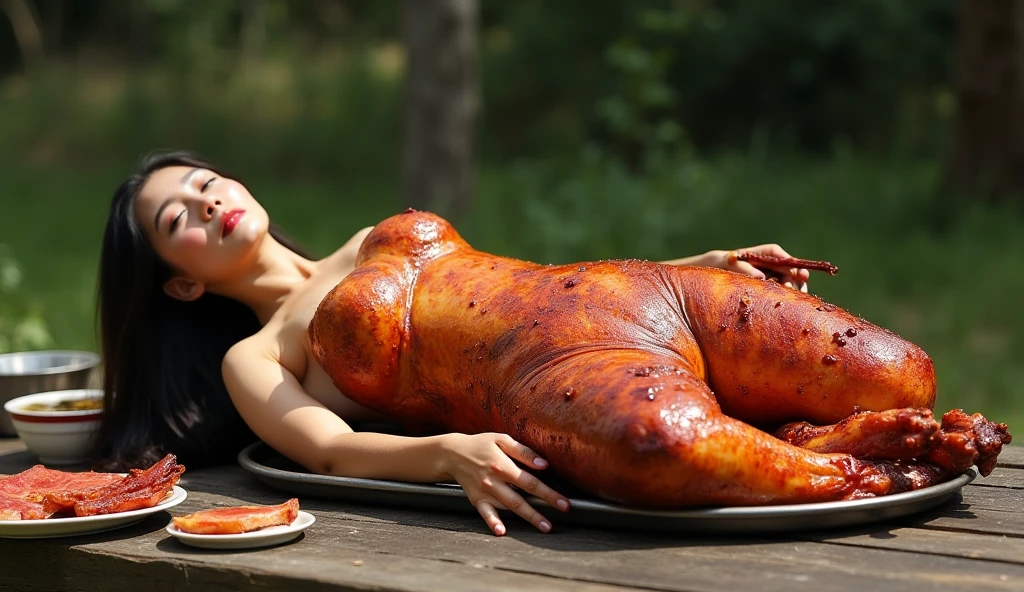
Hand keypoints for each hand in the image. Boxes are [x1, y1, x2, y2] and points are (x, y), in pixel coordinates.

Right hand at [440, 432, 569, 535]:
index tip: (564, 503)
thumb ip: (523, 452)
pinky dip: (493, 522)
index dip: (548, 494)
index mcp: (502, 465)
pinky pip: (485, 513)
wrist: (453, 453)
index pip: (530, 482)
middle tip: (555, 522)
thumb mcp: (501, 439)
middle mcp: (494, 480)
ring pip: (508, 507)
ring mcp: (484, 491)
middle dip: (539, 512)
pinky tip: (501, 531)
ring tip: (542, 527)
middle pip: (520, 499)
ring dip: (525, 518)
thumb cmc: (481, 444)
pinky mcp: (476, 499)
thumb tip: (544, 464)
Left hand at [698, 244, 809, 291]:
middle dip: (796, 276)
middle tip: (800, 284)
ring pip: (789, 280)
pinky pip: (782, 291)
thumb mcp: (730, 264)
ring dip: (796, 287)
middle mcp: (769, 264)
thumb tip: (761, 277)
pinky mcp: (770, 288)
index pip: (777, 254)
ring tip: (801, 295)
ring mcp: (771, 275)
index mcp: (761, 253)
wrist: (716, 273)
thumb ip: (744, 268)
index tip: (798, 271)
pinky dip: (788, 296)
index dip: (790, 262)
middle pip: (787, 268)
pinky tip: (794, 304)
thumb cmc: (722, 265)